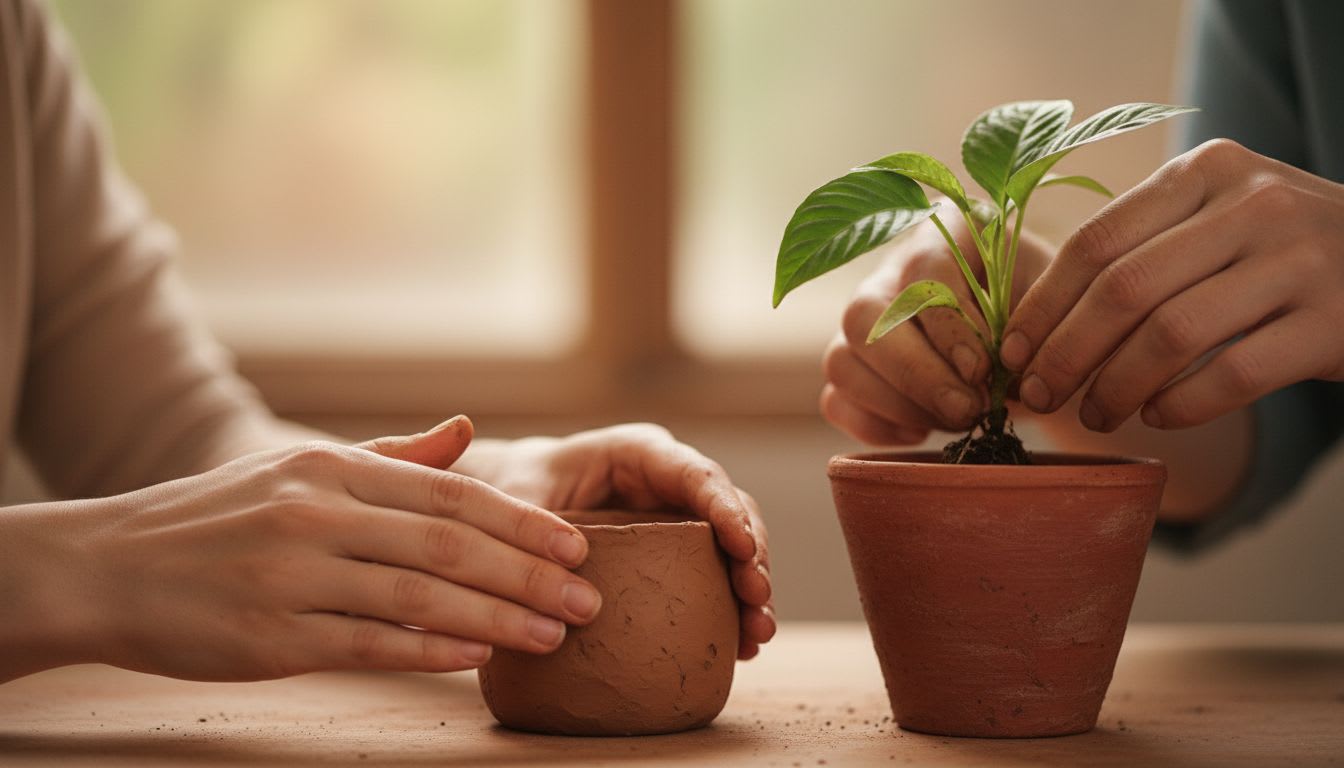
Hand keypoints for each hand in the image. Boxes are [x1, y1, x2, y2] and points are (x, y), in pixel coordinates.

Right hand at [1, 417, 602, 682]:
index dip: (522, 523)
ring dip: (498, 619)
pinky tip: (477, 656)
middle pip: (450, 547)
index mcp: (332, 469)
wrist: (109, 565)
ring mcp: (294, 577)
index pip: (450, 495)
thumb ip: (390, 458)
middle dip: (531, 574)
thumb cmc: (218, 517)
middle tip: (589, 598)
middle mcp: (318, 515)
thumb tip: (464, 433)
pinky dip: (431, 651)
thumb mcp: (298, 467)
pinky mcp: (272, 636)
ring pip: (421, 599)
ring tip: (554, 633)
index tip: (577, 546)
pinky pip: (370, 644)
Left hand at [454, 423, 774, 659]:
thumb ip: (534, 524)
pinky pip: (716, 576)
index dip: (726, 508)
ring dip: (750, 588)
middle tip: (757, 599)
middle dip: (751, 554)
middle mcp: (669, 481)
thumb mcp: (521, 496)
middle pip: (731, 509)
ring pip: (734, 545)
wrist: (515, 500)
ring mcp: (679, 517)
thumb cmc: (519, 486)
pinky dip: (731, 609)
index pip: (696, 473)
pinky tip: (741, 646)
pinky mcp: (678, 553)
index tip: (742, 546)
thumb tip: (557, 573)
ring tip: (757, 634)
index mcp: (639, 452)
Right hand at [821, 211, 1049, 443]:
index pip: (922, 270)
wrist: (1034, 338)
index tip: (983, 369)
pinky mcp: (851, 367)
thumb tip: (991, 375)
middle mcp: (888, 271)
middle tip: (968, 410)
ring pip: (841, 361)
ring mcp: (861, 321)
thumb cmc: (1045, 313)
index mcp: (943, 234)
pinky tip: (923, 432)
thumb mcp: (1051, 304)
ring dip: (899, 404)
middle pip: (863, 315)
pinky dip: (876, 426)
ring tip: (956, 420)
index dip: (947, 324)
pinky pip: (836, 401)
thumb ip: (1027, 326)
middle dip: (916, 374)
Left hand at [1001, 139, 1343, 430]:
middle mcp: (1254, 204)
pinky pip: (1233, 374)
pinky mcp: (1334, 323)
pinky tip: (1157, 417)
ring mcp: (1300, 260)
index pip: (1097, 241)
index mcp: (1205, 171)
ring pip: (1172, 334)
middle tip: (1037, 395)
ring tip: (1093, 415)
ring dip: (1115, 386)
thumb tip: (1033, 325)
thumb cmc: (1276, 249)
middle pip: (1124, 290)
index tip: (1011, 351)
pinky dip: (1181, 404)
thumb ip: (1139, 247)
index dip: (1043, 305)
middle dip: (1065, 353)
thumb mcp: (1215, 215)